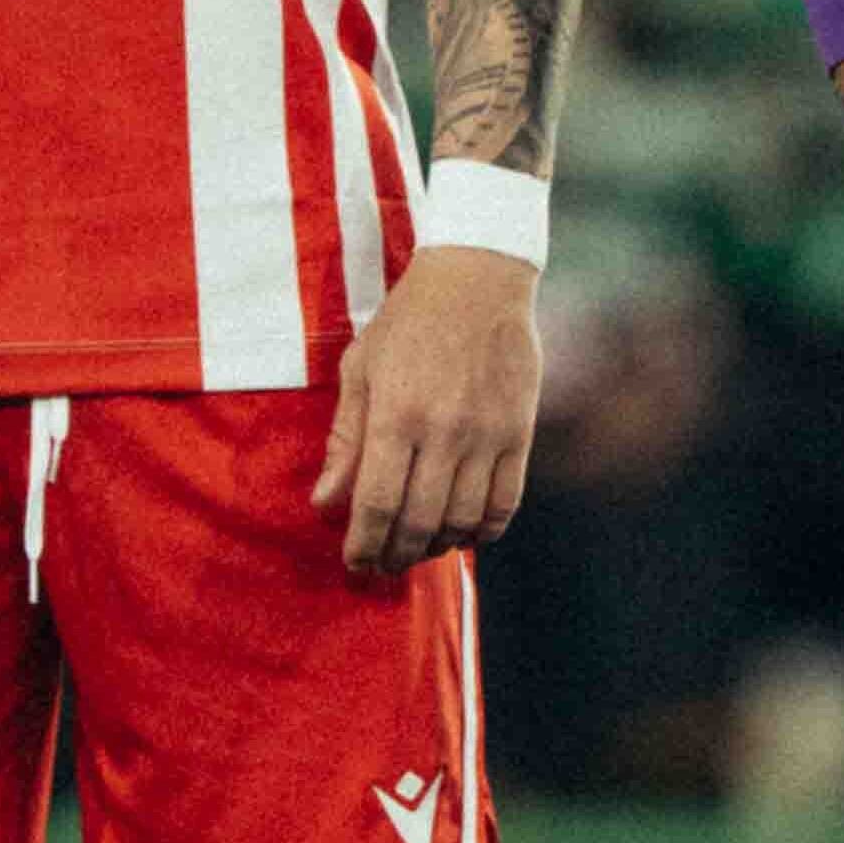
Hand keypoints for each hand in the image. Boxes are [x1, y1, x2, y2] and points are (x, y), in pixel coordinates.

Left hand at [314, 242, 540, 578]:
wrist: (478, 278)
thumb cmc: (408, 321)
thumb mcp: (361, 369)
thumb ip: (344, 440)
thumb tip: (324, 503)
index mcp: (396, 414)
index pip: (376, 504)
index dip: (363, 545)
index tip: (354, 562)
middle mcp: (443, 431)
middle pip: (418, 522)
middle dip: (395, 556)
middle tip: (383, 565)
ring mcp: (487, 435)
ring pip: (462, 521)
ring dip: (436, 548)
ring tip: (418, 549)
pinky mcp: (519, 433)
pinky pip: (505, 503)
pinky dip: (483, 532)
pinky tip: (463, 535)